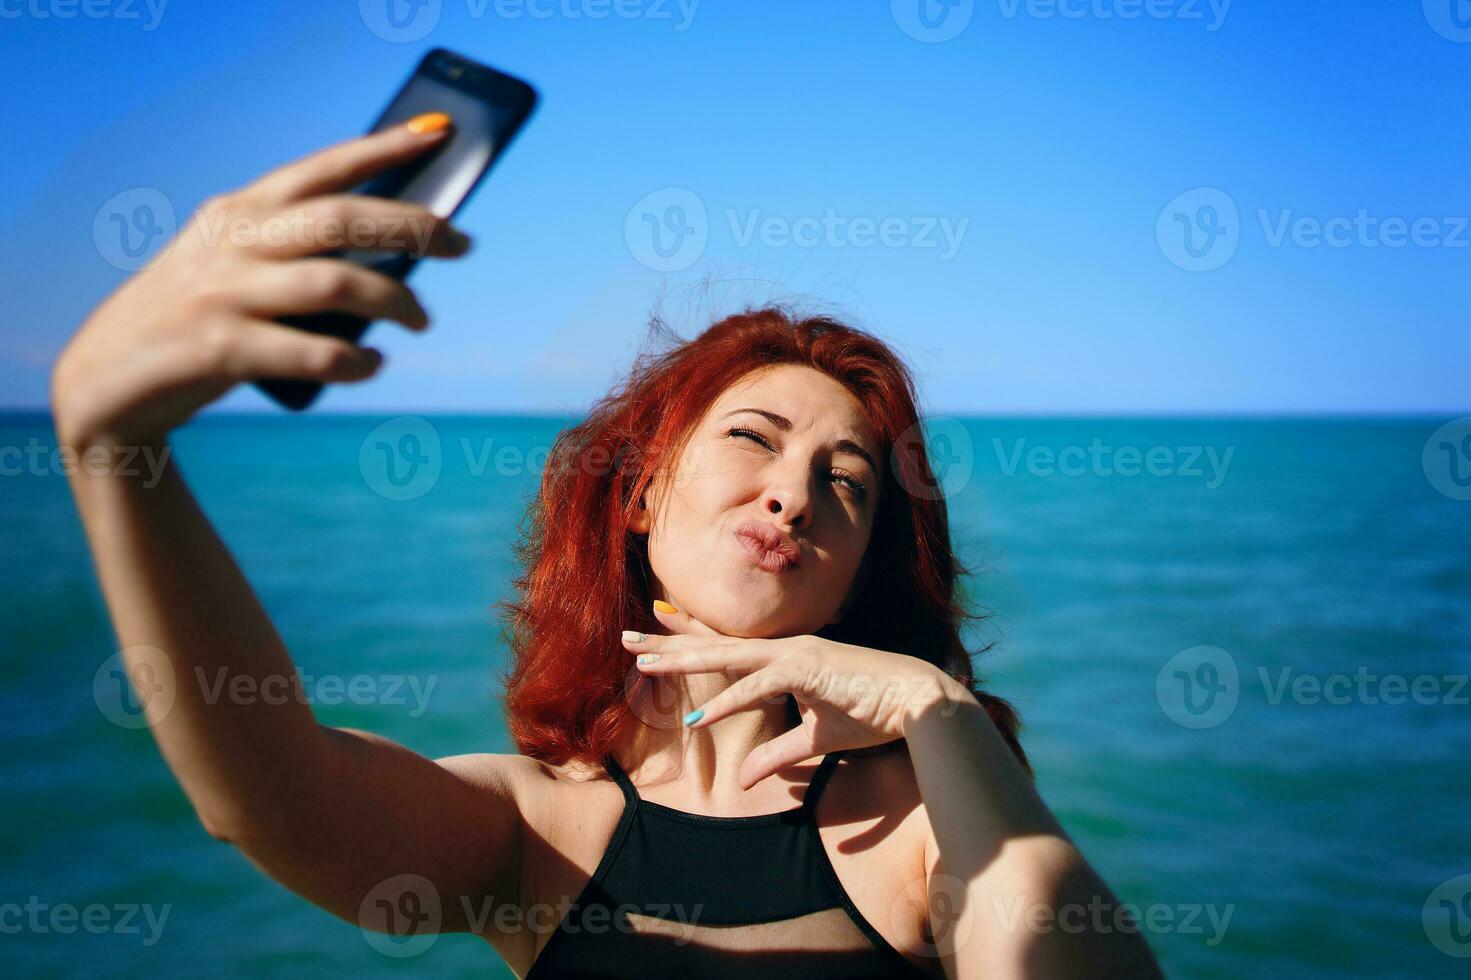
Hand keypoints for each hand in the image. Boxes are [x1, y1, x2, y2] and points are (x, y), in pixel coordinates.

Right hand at [51, 113, 471, 449]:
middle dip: (414, 227)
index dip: (385, 148)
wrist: (106, 381)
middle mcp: (234, 241)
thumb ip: (293, 248)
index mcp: (241, 211)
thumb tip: (397, 255)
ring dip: (395, 302)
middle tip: (462, 244)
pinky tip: (372, 366)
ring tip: (422, 320)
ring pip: (336, 284)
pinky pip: (311, 354)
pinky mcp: (218, 349)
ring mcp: (224, 293)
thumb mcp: (234, 263)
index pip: (324, 168)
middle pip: (343, 218)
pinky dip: (355, 363)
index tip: (439, 133)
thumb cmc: (198, 316)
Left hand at [621, 603, 973, 788]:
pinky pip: (758, 688)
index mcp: (785, 659)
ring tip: (644, 665)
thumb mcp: (815, 742)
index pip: (726, 646)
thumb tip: (745, 778)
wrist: (916, 704)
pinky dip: (727, 703)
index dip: (688, 637)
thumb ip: (778, 755)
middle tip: (627, 636)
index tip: (654, 628)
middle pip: (714, 644)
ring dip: (684, 661)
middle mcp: (784, 650)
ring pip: (727, 656)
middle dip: (669, 642)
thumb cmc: (871, 715)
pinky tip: (697, 720)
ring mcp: (795, 656)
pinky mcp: (808, 671)